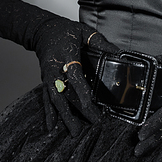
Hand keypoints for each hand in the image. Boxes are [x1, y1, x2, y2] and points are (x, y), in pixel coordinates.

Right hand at [0, 0, 117, 136]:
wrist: (42, 30)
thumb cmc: (65, 30)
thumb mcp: (84, 31)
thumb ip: (100, 42)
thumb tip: (118, 53)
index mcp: (67, 55)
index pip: (75, 75)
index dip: (81, 91)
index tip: (90, 104)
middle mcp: (56, 68)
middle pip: (64, 92)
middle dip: (75, 110)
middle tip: (90, 122)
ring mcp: (49, 76)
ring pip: (55, 99)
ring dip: (64, 116)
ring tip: (74, 131)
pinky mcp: (45, 80)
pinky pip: (46, 98)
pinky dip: (48, 113)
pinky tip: (51, 126)